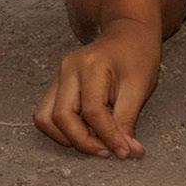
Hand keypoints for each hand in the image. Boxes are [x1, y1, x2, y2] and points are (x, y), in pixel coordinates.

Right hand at [33, 17, 159, 158]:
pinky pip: (47, 113)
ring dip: (67, 138)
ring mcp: (58, 75)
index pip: (92, 111)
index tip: (125, 152)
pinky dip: (61, 129)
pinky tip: (84, 133)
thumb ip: (127, 120)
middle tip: (108, 152)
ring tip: (95, 143)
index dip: (108, 137)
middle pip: (62, 116)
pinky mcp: (56, 84)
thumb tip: (125, 152)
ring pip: (46, 118)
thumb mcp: (139, 86)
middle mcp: (68, 69)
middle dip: (84, 142)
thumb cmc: (137, 55)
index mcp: (91, 64)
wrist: (128, 33)